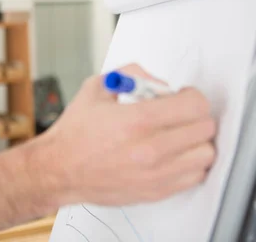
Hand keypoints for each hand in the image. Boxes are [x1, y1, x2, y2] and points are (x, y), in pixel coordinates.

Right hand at [35, 63, 215, 206]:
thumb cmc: (76, 131)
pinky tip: (171, 154)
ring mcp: (155, 174)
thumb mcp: (96, 88)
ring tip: (176, 135)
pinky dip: (189, 162)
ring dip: (195, 140)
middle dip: (193, 115)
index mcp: (136, 120)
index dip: (190, 95)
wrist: (59, 169)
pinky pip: (195, 175)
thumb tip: (158, 82)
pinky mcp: (156, 191)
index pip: (194, 105)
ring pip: (205, 153)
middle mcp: (150, 149)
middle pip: (204, 128)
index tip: (181, 97)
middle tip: (178, 114)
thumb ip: (131, 75)